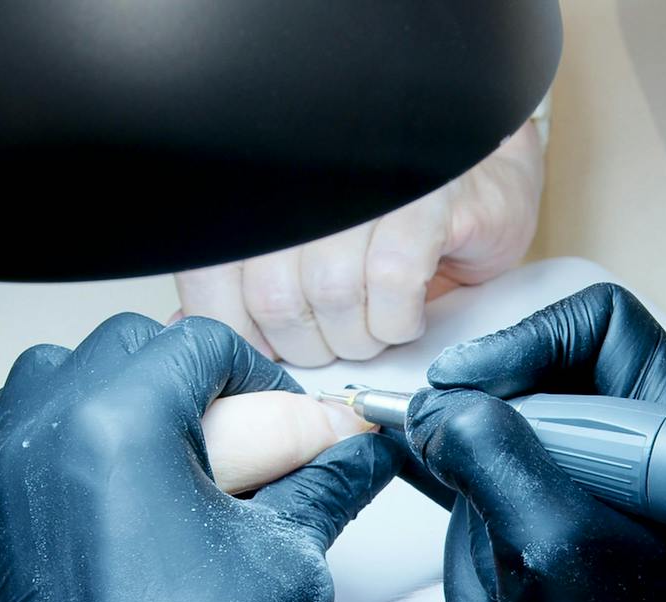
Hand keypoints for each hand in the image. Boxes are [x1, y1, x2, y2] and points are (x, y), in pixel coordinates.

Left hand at [172, 123, 542, 365]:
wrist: (482, 186)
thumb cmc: (387, 227)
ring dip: (359, 337)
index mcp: (258, 198)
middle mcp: (301, 183)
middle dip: (310, 345)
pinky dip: (398, 320)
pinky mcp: (421, 203)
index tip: (274, 353)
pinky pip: (391, 285)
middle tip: (338, 338)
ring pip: (332, 296)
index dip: (243, 338)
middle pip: (274, 300)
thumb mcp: (303, 259)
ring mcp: (363, 190)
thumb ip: (241, 294)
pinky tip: (405, 311)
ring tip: (374, 325)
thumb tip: (183, 334)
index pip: (212, 284)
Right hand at [406, 283, 665, 601]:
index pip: (596, 325)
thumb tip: (440, 404)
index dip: (518, 348)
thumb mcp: (547, 545)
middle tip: (452, 499)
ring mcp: (613, 509)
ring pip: (505, 466)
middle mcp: (653, 463)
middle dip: (485, 472)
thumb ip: (491, 450)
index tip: (463, 400)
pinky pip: (501, 521)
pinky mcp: (576, 551)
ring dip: (477, 544)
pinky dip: (479, 572)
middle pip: (536, 397)